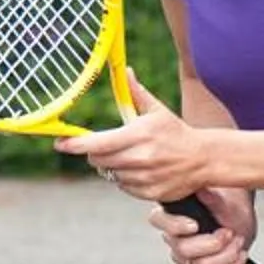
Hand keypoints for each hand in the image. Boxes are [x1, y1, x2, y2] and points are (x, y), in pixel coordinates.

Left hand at [61, 68, 213, 202]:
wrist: (204, 159)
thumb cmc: (176, 132)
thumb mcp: (157, 111)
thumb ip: (136, 93)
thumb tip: (124, 71)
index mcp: (139, 134)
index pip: (98, 144)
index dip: (75, 145)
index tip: (59, 144)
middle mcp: (141, 157)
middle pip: (99, 161)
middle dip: (95, 154)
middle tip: (107, 147)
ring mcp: (145, 178)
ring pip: (111, 175)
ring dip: (113, 167)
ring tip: (132, 157)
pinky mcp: (150, 193)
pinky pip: (124, 187)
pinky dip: (126, 180)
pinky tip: (141, 170)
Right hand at [153, 184, 258, 263]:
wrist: (238, 222)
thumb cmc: (227, 207)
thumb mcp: (224, 201)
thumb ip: (213, 199)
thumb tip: (202, 190)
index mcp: (170, 214)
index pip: (158, 221)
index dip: (175, 226)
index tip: (196, 225)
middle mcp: (172, 238)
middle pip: (182, 250)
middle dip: (212, 244)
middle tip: (231, 233)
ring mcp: (182, 258)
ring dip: (225, 257)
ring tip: (239, 243)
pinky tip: (241, 257)